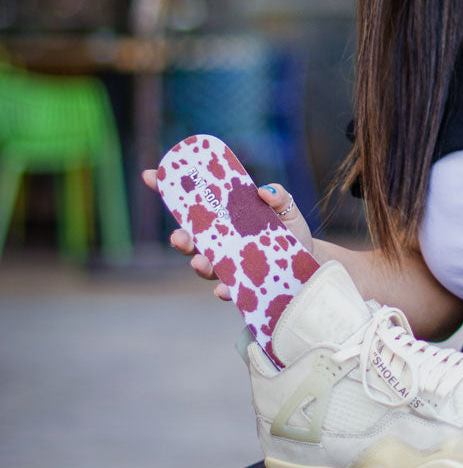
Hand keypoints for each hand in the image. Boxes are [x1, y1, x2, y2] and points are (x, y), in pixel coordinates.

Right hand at [140, 170, 315, 300]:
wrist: (307, 258)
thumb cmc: (290, 229)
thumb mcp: (286, 208)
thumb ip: (277, 196)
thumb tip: (264, 190)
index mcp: (224, 216)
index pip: (192, 204)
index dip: (169, 189)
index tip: (150, 176)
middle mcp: (220, 241)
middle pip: (192, 240)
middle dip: (182, 240)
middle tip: (179, 237)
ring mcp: (229, 264)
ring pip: (205, 266)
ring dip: (200, 265)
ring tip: (201, 263)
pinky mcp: (243, 285)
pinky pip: (229, 290)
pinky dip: (225, 290)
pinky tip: (225, 290)